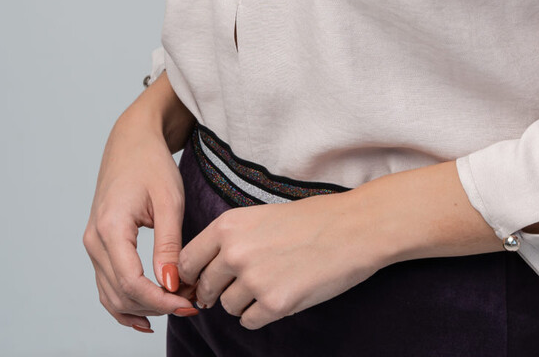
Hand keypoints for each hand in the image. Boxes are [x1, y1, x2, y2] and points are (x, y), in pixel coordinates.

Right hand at [82, 113, 200, 332]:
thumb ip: (169, 245)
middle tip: (191, 303)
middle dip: (157, 306)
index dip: (161, 301)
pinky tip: (148, 315)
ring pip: (111, 296)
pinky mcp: (98, 246)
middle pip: (121, 294)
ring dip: (143, 307)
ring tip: (177, 304)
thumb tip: (171, 285)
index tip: (189, 305)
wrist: (132, 141)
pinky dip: (126, 304)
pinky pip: (107, 286)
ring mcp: (92, 245)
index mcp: (111, 228)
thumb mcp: (169, 200)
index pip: (132, 283)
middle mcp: (94, 241)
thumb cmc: (152, 164)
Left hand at [178, 187, 382, 329]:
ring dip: (243, 302)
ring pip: (228, 307)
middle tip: (243, 283)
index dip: (191, 275)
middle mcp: (235, 252)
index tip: (200, 280)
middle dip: (219, 290)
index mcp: (228, 225)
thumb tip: (205, 272)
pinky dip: (260, 314)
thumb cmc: (311, 219)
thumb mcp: (260, 216)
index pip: (186, 261)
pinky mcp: (274, 303)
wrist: (352, 228)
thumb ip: (230, 240)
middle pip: (205, 287)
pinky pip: (249, 322)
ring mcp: (254, 279)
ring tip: (270, 283)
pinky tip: (280, 295)